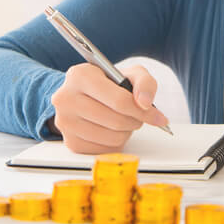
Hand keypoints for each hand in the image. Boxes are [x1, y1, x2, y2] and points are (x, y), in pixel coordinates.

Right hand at [49, 64, 168, 153]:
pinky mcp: (70, 142)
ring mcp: (65, 122)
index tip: (158, 117)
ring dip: (126, 132)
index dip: (144, 111)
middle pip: (116, 121)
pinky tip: (112, 129)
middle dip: (136, 121)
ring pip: (112, 138)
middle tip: (139, 116)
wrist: (83, 95)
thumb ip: (144, 82)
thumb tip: (145, 103)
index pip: (119, 101)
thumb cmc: (108, 83)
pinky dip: (115, 142)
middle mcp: (66, 99)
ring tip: (124, 120)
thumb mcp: (129, 74)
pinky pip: (104, 150)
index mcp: (80, 76)